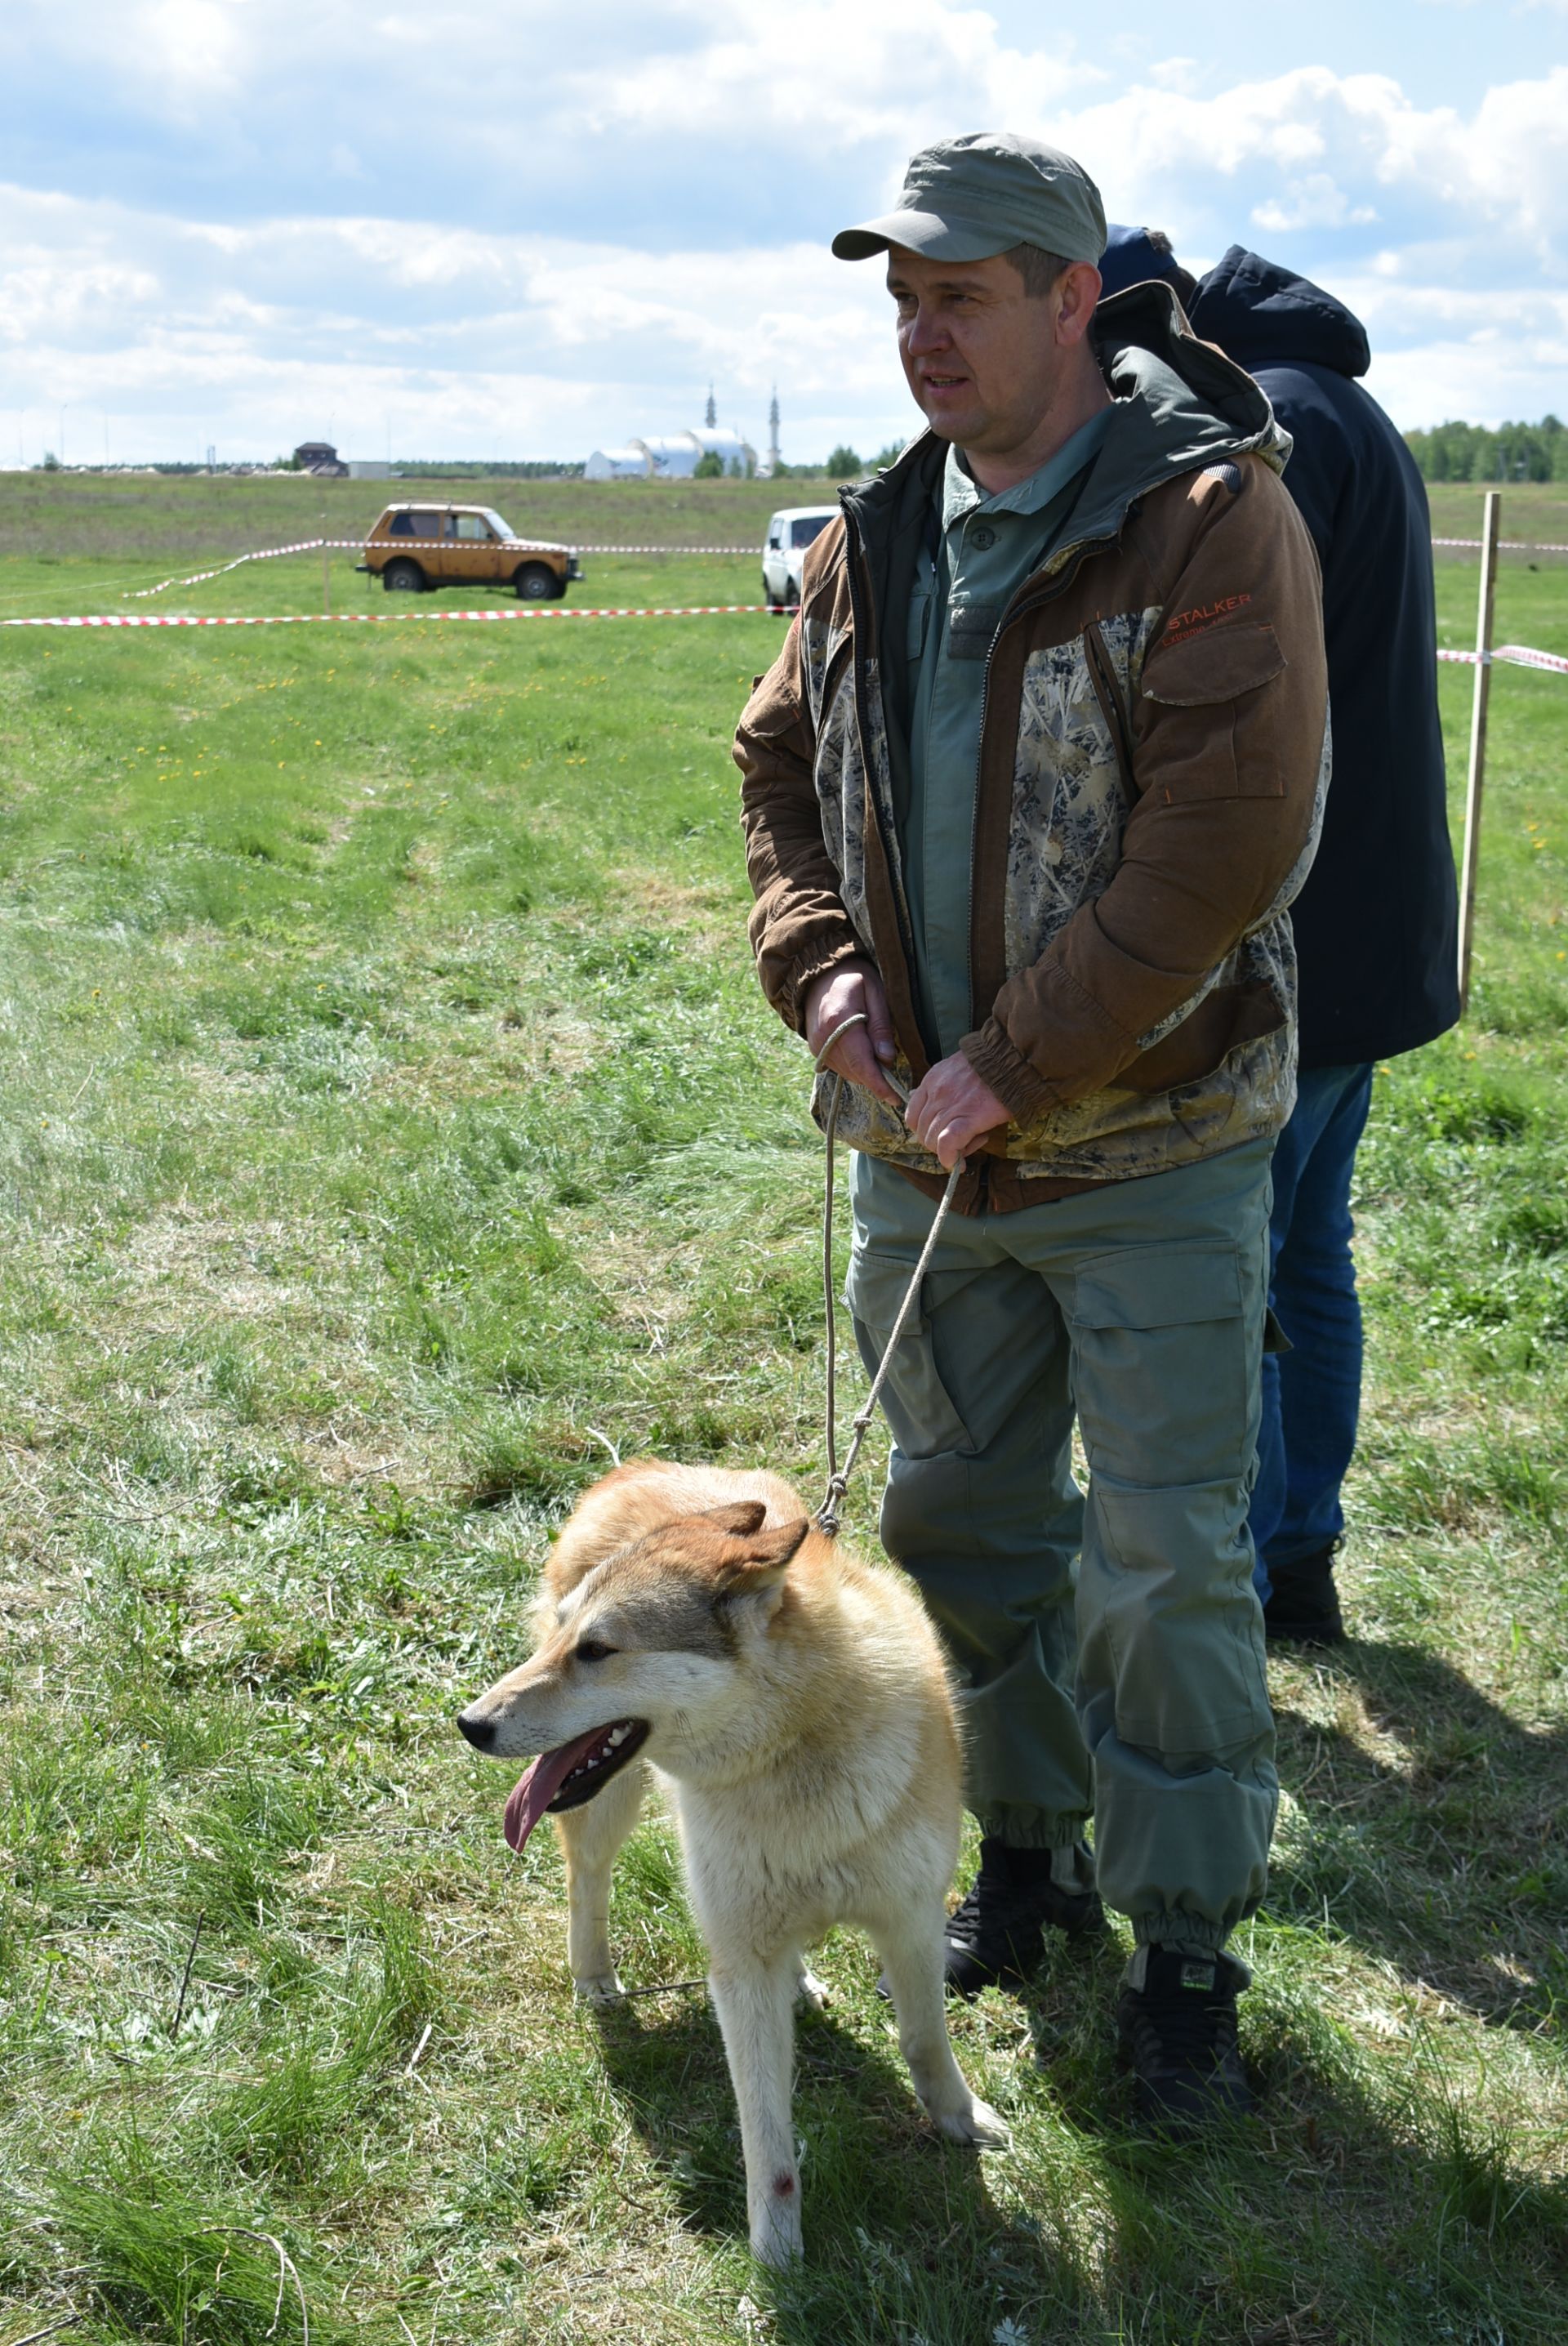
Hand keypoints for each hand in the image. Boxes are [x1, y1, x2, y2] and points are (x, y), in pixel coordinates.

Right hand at [804, 961, 900, 1104]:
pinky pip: (841, 1068)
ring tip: (880, 1058)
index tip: (895, 1098)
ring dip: (867, 1073)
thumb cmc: (853, 978)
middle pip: (855, 1072)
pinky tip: (865, 1053)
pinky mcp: (816, 1050)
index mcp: (838, 1020)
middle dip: (877, 1080)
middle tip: (896, 1080)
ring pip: (848, 1073)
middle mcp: (823, 1038)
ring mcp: (817, 1046)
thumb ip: (881, 1025)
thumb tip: (887, 1058)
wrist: (818, 975)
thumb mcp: (875, 992)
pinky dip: (856, 1067)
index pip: (861, 1062)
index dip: (879, 1083)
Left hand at [904, 1052, 1009, 1169]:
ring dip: (949, 1152)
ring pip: (933, 1141)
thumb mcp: (955, 1069)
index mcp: (931, 1080)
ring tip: (972, 1144)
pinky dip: (950, 1158)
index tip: (941, 1135)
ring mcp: (950, 1106)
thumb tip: (930, 1105)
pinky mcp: (969, 1117)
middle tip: (961, 1143)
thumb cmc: (990, 1066)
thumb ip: (941, 1087)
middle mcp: (936, 1094)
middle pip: (922, 1133)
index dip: (925, 1131)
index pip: (913, 1116)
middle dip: (938, 1145)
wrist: (1013, 1059)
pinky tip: (959, 1165)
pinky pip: (948, 1144)